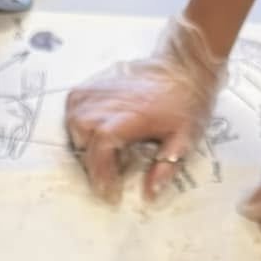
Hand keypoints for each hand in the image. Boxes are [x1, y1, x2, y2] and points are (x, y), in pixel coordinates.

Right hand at [65, 14, 226, 201]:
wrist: (184, 65)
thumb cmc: (187, 103)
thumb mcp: (185, 139)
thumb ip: (166, 168)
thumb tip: (149, 194)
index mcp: (132, 116)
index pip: (101, 146)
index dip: (101, 172)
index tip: (110, 192)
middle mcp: (111, 101)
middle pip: (82, 135)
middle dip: (91, 159)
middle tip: (107, 170)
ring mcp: (101, 87)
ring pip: (74, 118)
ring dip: (82, 138)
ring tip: (100, 148)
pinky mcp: (97, 80)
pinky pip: (74, 101)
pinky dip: (77, 116)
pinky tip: (93, 126)